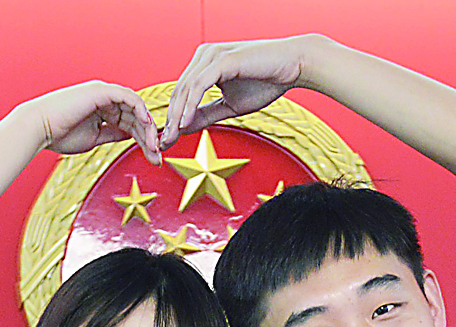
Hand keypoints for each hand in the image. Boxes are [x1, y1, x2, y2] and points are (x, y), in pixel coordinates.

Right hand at [30, 82, 162, 163]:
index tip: (152, 157)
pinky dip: (139, 110)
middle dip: (149, 138)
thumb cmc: (58, 134)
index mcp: (102, 110)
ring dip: (147, 127)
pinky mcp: (101, 91)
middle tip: (157, 157)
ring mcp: (103, 93)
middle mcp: (104, 99)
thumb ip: (113, 134)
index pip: (130, 123)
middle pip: (135, 117)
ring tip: (153, 146)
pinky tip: (146, 126)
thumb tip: (130, 137)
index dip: (143, 140)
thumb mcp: (94, 138)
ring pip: (135, 107)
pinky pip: (128, 97)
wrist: (38, 128)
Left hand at [160, 37, 315, 147]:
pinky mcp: (221, 60)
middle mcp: (204, 55)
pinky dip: (190, 106)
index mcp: (204, 63)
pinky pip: (199, 86)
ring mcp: (211, 55)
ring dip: (176, 116)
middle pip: (179, 91)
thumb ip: (206, 115)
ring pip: (186, 89)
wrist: (293, 66)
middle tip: (163, 144)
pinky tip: (184, 124)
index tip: (167, 140)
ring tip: (172, 138)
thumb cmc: (266, 82)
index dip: (172, 117)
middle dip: (170, 120)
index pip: (182, 92)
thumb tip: (184, 128)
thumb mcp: (230, 106)